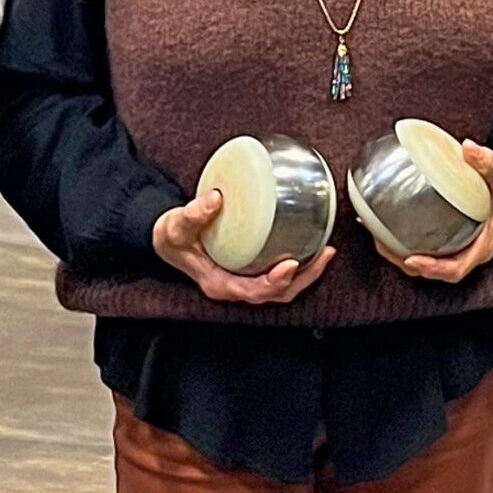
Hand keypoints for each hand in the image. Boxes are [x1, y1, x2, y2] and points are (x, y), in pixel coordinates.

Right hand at [152, 190, 336, 303]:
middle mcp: (234, 286)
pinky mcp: (249, 270)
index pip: (252, 291)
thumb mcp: (175, 226)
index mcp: (218, 283)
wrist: (166, 240)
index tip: (292, 265)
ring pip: (280, 288)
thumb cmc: (171, 237)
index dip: (274, 282)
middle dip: (304, 279)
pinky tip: (310, 246)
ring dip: (306, 274)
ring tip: (326, 252)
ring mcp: (243, 281)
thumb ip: (193, 215)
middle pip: (275, 294)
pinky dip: (298, 265)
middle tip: (324, 255)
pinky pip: (277, 274)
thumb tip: (214, 198)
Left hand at [383, 140, 492, 280]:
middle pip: (432, 270)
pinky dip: (403, 239)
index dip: (433, 269)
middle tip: (381, 243)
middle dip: (404, 261)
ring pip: (424, 261)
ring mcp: (455, 249)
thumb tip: (468, 148)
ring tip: (376, 234)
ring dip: (398, 253)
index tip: (411, 260)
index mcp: (481, 247)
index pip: (455, 269)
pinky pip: (423, 247)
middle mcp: (466, 253)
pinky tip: (385, 222)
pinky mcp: (446, 241)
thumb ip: (488, 163)